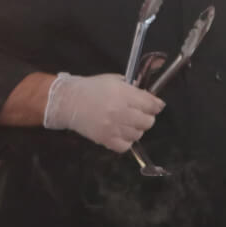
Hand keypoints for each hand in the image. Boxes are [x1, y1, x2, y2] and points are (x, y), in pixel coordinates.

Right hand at [43, 72, 163, 152]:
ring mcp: (113, 127)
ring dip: (136, 129)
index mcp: (123, 94)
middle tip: (141, 114)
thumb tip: (150, 96)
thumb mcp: (114, 80)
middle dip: (147, 117)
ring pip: (138, 134)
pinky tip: (121, 132)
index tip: (156, 106)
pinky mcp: (105, 139)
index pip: (151, 104)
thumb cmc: (91, 89)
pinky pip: (126, 146)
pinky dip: (126, 141)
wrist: (69, 101)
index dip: (156, 105)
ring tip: (128, 122)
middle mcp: (120, 111)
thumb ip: (134, 87)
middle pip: (148, 121)